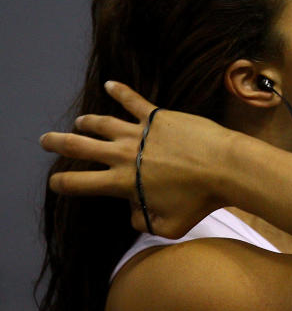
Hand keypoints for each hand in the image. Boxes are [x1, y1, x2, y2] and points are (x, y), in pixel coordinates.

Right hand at [39, 81, 230, 237]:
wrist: (226, 167)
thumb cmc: (201, 200)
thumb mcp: (169, 226)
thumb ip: (143, 223)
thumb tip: (133, 212)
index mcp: (123, 182)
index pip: (78, 184)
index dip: (61, 184)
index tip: (56, 182)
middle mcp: (124, 155)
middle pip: (79, 147)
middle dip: (58, 143)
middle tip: (46, 140)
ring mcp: (140, 132)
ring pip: (103, 123)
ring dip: (88, 122)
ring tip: (80, 122)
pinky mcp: (159, 116)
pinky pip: (134, 100)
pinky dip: (120, 91)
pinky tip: (110, 84)